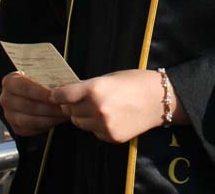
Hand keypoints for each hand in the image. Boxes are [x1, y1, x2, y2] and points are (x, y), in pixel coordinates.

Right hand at [0, 72, 67, 136]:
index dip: (41, 92)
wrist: (34, 92)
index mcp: (10, 82)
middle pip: (26, 105)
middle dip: (48, 107)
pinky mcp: (16, 127)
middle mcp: (6, 99)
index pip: (23, 87)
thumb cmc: (40, 80)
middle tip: (64, 106)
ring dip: (48, 118)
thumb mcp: (42, 74)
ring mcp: (9, 115)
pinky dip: (45, 126)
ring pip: (28, 120)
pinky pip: (30, 130)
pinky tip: (56, 119)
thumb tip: (62, 86)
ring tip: (63, 114)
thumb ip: (48, 78)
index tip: (56, 95)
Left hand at [51, 69, 174, 142]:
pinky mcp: (111, 137)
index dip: (57, 95)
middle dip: (72, 106)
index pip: (63, 95)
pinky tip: (110, 117)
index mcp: (95, 89)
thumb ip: (88, 87)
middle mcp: (97, 109)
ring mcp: (104, 125)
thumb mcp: (109, 77)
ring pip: (80, 124)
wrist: (160, 99)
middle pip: (70, 111)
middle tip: (80, 100)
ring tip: (96, 108)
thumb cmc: (135, 81)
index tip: (55, 95)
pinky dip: (96, 126)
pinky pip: (94, 132)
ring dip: (82, 116)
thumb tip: (68, 95)